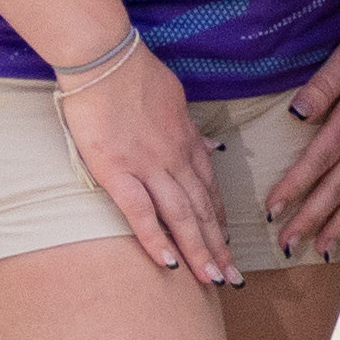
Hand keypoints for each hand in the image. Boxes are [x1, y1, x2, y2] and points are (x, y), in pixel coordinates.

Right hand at [53, 43, 236, 292]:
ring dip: (200, 251)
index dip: (220, 220)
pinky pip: (141, 212)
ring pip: (183, 217)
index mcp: (187, 143)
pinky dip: (157, 240)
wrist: (105, 58)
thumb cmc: (133, 75)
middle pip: (204, 210)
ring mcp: (149, 166)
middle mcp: (176, 159)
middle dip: (220, 247)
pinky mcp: (118, 170)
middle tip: (233, 279)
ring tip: (214, 281)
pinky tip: (170, 264)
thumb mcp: (172, 101)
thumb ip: (185, 128)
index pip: (210, 190)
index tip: (228, 244)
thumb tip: (202, 142)